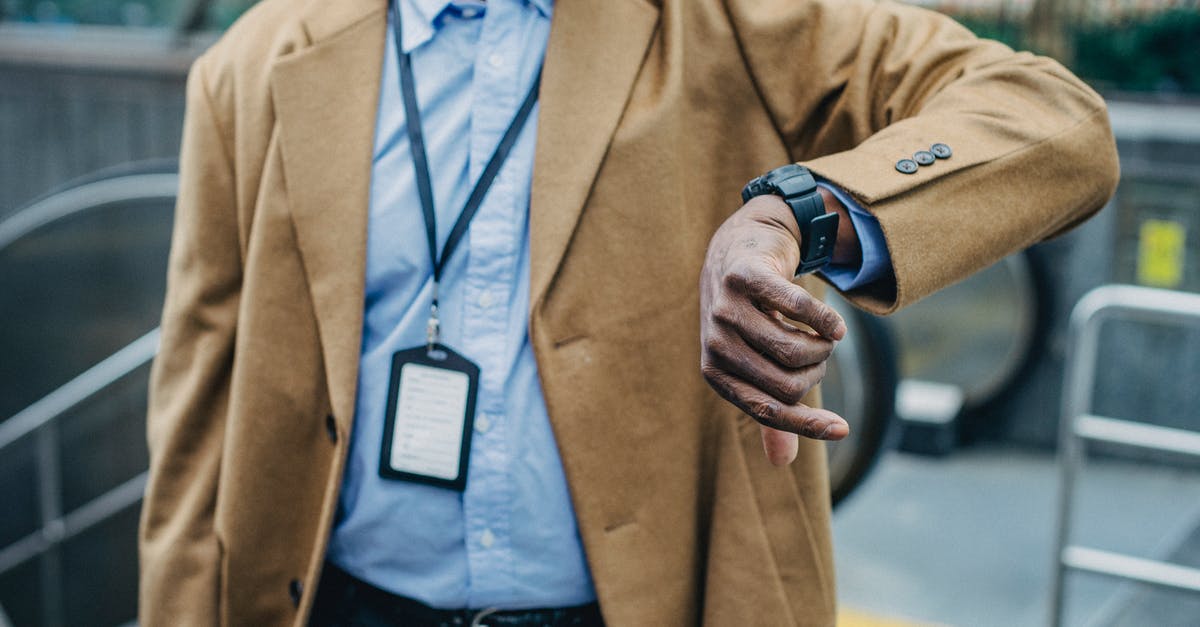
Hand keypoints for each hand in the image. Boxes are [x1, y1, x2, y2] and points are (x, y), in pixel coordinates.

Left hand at [700, 193, 850, 465]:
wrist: (742, 247)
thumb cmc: (752, 314)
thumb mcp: (755, 361)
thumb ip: (770, 408)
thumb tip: (781, 465)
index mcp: (716, 372)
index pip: (767, 410)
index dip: (807, 424)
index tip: (843, 429)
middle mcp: (715, 343)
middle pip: (789, 383)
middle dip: (817, 372)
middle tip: (820, 353)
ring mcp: (726, 309)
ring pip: (796, 350)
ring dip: (822, 346)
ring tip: (822, 334)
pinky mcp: (745, 277)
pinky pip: (798, 308)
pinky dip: (825, 320)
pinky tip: (836, 324)